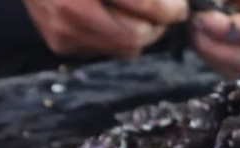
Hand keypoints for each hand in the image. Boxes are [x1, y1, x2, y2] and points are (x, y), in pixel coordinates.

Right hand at [23, 0, 188, 57]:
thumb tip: (169, 4)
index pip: (144, 6)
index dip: (170, 9)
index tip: (180, 8)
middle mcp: (71, 12)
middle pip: (136, 37)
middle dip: (157, 26)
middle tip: (164, 12)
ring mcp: (63, 32)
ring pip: (123, 49)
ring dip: (140, 33)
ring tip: (142, 16)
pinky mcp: (59, 44)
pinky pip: (105, 50)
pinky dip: (117, 36)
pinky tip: (114, 17)